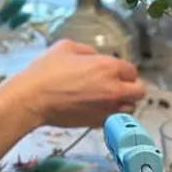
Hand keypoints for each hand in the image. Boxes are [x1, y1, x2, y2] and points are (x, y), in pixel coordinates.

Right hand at [9, 40, 145, 127]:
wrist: (32, 99)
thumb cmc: (46, 71)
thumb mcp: (66, 48)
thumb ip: (87, 51)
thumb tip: (95, 57)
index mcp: (109, 67)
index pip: (131, 71)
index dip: (124, 71)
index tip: (115, 72)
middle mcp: (114, 89)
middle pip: (139, 92)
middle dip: (132, 88)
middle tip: (119, 87)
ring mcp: (108, 108)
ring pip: (130, 109)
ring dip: (124, 104)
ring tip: (111, 100)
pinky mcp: (98, 123)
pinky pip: (114, 120)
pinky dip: (111, 115)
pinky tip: (99, 110)